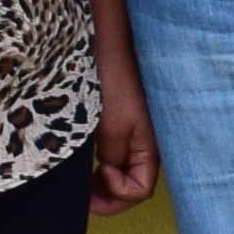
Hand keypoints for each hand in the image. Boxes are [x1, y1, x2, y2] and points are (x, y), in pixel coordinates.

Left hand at [89, 46, 161, 217]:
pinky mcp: (121, 122)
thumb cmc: (112, 79)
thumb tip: (108, 174)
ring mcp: (134, 134)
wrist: (108, 40)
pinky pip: (115, 154)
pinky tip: (85, 154)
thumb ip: (113, 158)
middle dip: (107, 194)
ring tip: (82, 176)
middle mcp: (146, 144)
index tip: (97, 172)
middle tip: (82, 192)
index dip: (116, 194)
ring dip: (102, 180)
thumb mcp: (111, 126)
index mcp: (150, 147)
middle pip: (132, 186)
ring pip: (122, 171)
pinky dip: (100, 162)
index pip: (139, 191)